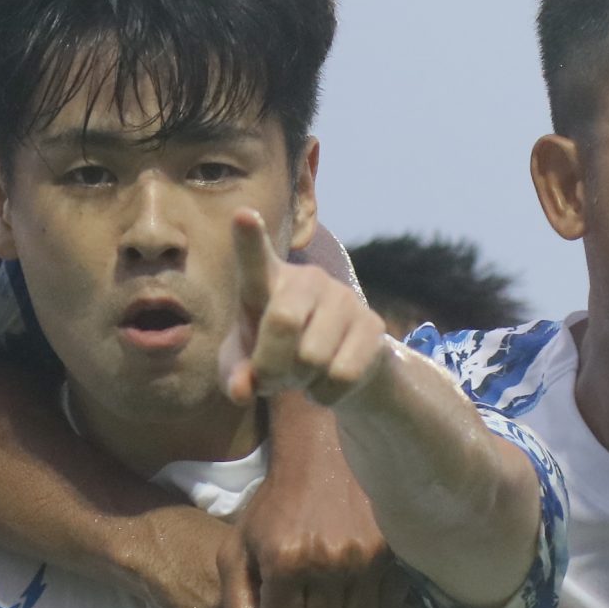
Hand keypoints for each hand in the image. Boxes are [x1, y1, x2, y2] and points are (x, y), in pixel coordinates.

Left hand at [220, 211, 392, 407]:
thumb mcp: (248, 366)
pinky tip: (328, 380)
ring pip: (313, 356)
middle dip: (272, 364)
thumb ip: (236, 376)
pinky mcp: (372, 324)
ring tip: (304, 372)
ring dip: (301, 381)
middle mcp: (306, 279)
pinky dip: (327, 392)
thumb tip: (242, 390)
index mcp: (266, 281)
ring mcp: (343, 298)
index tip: (242, 215)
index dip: (249, 238)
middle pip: (282, 321)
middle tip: (273, 378)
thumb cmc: (278, 354)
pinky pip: (341, 374)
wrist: (338, 365)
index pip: (254, 258)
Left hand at [226, 398, 401, 607]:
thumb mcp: (238, 551)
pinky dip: (376, 605)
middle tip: (307, 603)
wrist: (323, 455)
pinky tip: (359, 584)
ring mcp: (366, 557)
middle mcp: (328, 561)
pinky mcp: (395, 552)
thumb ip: (240, 607)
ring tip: (333, 597)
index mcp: (284, 562)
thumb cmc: (273, 507)